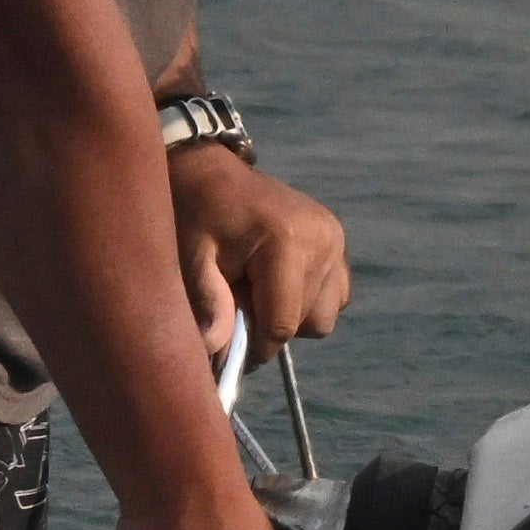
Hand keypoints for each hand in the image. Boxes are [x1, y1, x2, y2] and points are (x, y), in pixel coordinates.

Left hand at [166, 140, 350, 349]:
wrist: (210, 174)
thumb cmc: (193, 216)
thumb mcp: (190, 260)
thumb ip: (208, 306)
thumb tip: (216, 355)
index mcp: (286, 242)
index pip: (282, 323)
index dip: (255, 348)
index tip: (227, 351)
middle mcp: (322, 239)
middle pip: (307, 322)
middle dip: (269, 326)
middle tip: (235, 304)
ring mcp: (335, 237)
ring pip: (325, 313)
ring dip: (291, 314)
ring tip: (256, 290)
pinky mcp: (338, 239)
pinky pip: (335, 294)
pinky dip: (308, 299)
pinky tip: (276, 281)